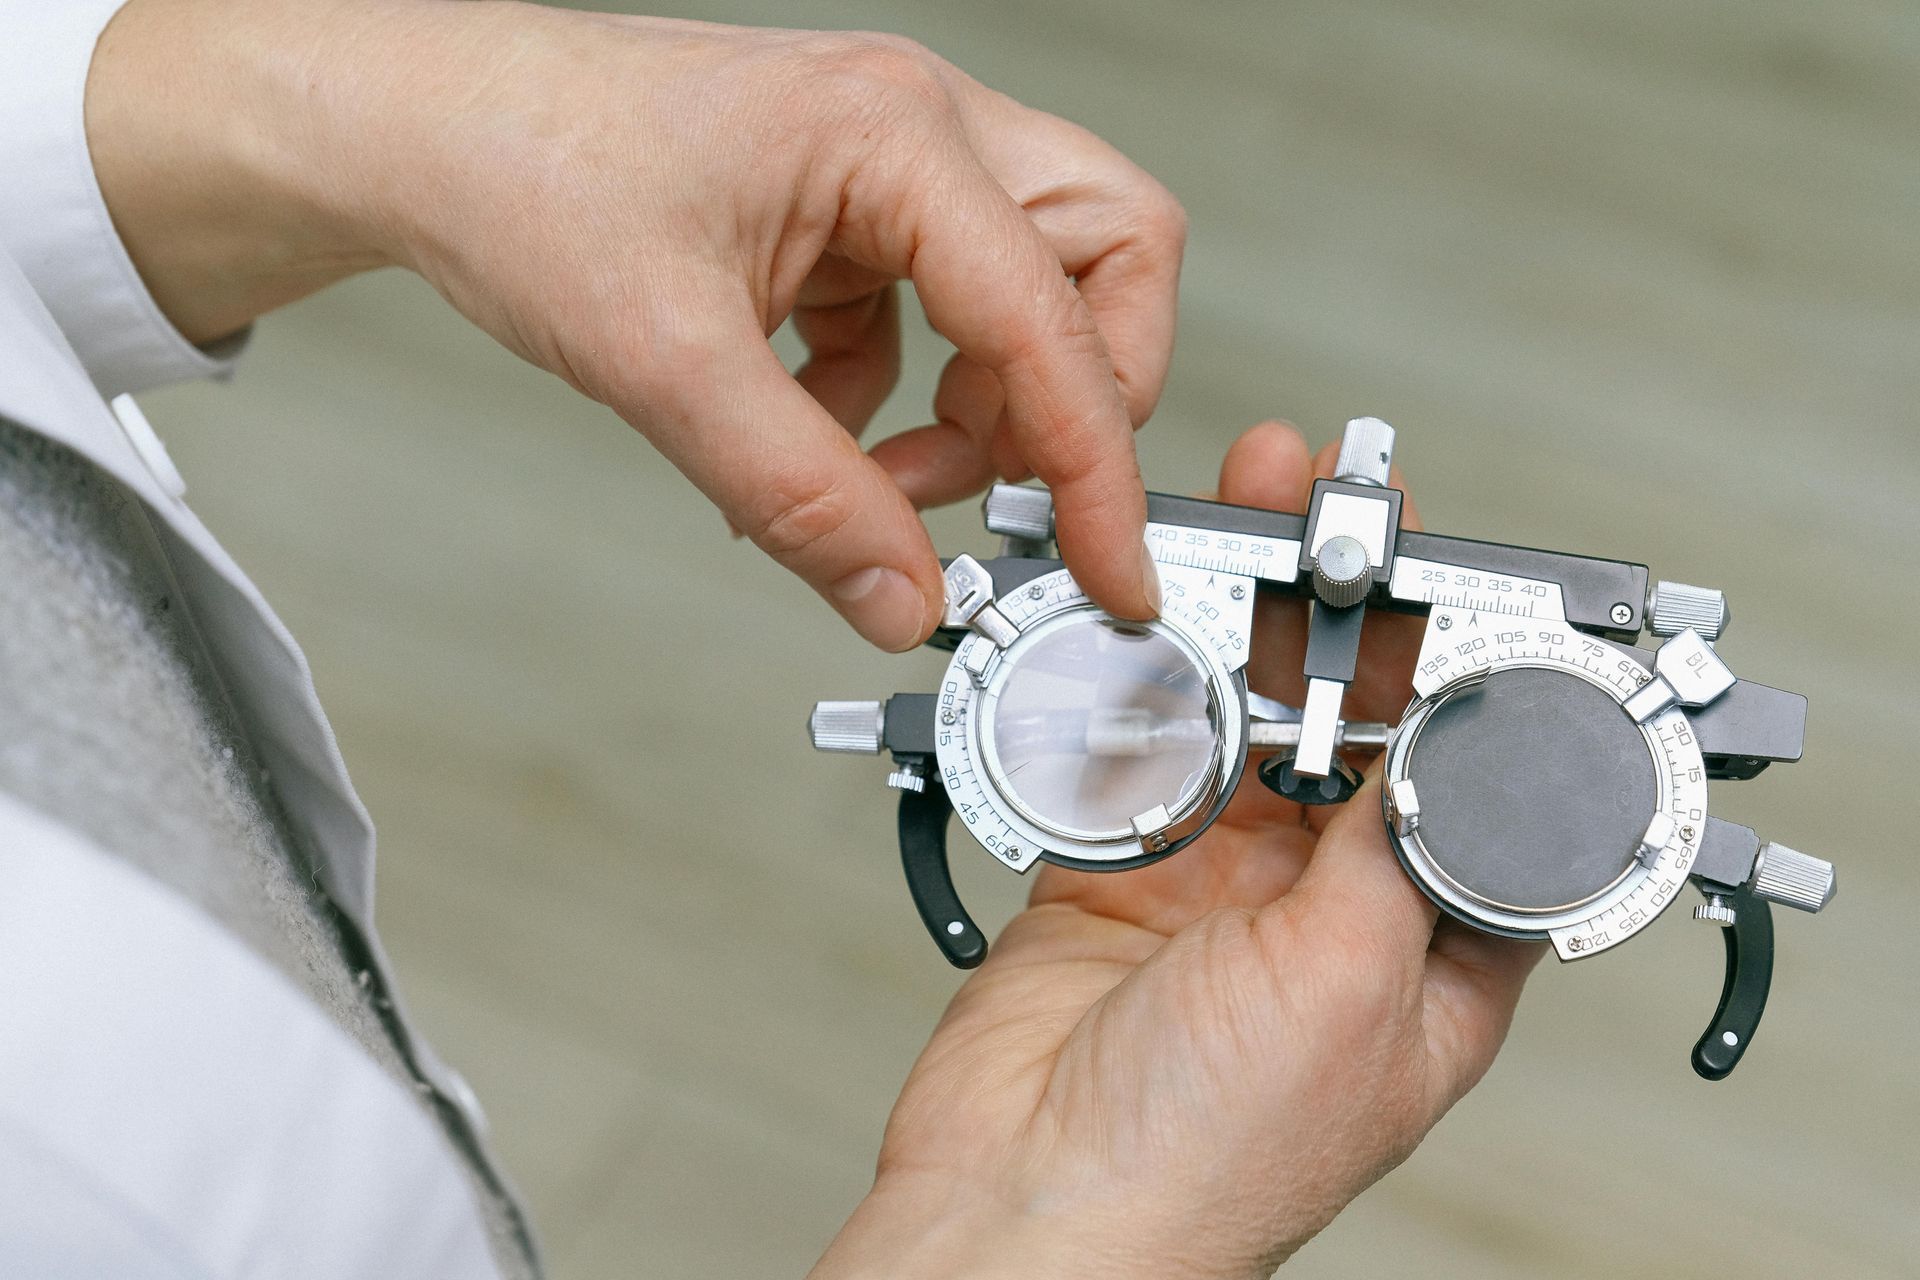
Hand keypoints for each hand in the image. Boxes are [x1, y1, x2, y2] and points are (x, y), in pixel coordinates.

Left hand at [86, 1, 1182, 648]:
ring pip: (1032, 293)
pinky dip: (902, 401)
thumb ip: (802, 496)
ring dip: (979, 409)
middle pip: (1107, 260)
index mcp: (897, 135)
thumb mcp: (666, 363)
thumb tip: (903, 598)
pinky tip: (813, 432)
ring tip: (873, 477)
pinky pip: (938, 321)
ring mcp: (890, 168)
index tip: (1111, 569)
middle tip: (1003, 487)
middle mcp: (920, 131)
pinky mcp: (851, 213)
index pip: (1054, 318)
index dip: (1097, 464)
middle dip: (1076, 394)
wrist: (428, 129)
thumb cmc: (524, 175)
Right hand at [813, 423, 1545, 1278]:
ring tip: (1251, 525)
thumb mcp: (1348, 988)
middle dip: (1354, 621)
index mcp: (1425, 961)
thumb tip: (1457, 736)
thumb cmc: (1199, 1167)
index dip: (1474, 679)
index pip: (1474, 786)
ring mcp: (1219, 894)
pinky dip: (1138, 686)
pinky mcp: (1119, 876)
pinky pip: (1136, 754)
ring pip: (1245, 725)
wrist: (1021, 1207)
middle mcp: (1330, 921)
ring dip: (1249, 628)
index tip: (1461, 580)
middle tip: (1343, 517)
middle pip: (1356, 734)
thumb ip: (1398, 848)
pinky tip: (1151, 619)